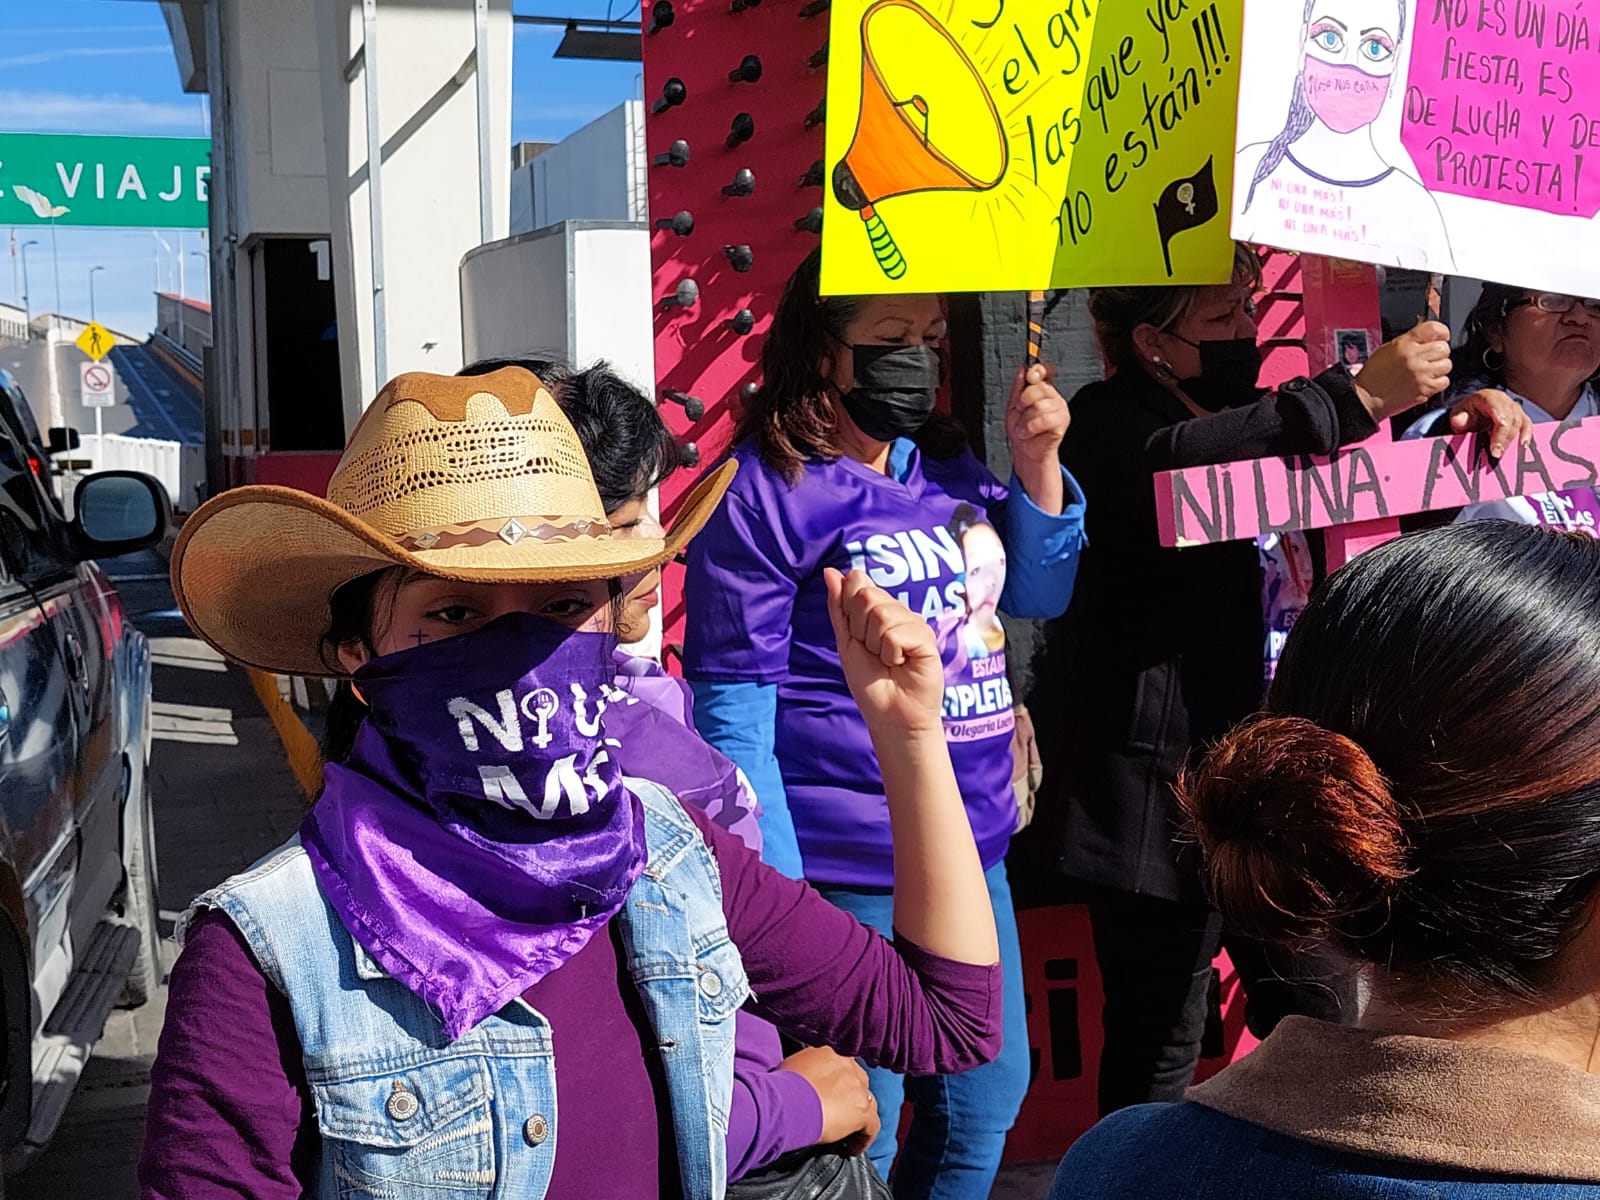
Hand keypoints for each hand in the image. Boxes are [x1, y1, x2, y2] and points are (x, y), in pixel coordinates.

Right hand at [778, 1046, 880, 1154]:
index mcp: (829, 1053)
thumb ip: (804, 1070)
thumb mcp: (791, 1067)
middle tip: (837, 1115)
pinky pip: (872, 1126)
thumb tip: (801, 1080)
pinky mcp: (863, 1110)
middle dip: (850, 1098)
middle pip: (857, 1082)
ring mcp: (858, 1088)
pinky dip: (863, 1139)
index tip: (828, 1098)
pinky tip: (851, 1149)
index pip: (840, 1068)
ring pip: (867, 1103)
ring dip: (858, 1118)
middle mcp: (847, 1065)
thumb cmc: (782, 1086)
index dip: (836, 1084)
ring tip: (845, 1136)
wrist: (788, 1099)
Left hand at [825, 568, 943, 735]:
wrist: (889, 715)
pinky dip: (891, 654)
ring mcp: (914, 623)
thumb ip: (839, 606)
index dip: (850, 613)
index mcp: (879, 608)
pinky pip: (897, 634)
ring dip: (876, 645)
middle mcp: (899, 611)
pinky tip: (901, 665)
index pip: (857, 584)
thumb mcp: (846, 641)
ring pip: (882, 615)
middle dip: (861, 630)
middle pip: (868, 596)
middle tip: (873, 652)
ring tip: (888, 661)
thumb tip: (830, 571)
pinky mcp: (927, 639)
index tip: (858, 638)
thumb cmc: (870, 681)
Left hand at [1005, 362, 1069, 467]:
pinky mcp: (1062, 421)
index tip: (1030, 375)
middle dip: (1023, 402)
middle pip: (1038, 388)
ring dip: (1024, 420)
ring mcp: (1060, 408)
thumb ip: (1018, 388)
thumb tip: (1022, 369)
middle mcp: (1053, 396)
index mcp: (1042, 389)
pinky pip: (1044, 419)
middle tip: (1020, 413)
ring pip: (1039, 406)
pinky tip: (1028, 433)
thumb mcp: (1013, 406)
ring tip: (1023, 428)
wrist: (1025, 451)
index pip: (1045, 370)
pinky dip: (1030, 428)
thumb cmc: (1021, 430)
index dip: (1038, 370)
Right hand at [1354, 320, 1452, 421]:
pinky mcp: (1425, 389)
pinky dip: (1438, 382)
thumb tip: (1428, 334)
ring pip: (1446, 364)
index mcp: (1404, 344)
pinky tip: (1426, 381)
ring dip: (1439, 367)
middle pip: (1444, 348)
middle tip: (1429, 357)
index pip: (1434, 329)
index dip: (1441, 332)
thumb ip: (1410, 340)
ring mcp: (1421, 374)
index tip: (1441, 336)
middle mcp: (1414, 357)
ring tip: (1427, 371)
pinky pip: (1444, 381)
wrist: (1367, 397)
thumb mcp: (1388, 348)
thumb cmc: (1374, 374)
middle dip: (1438, 352)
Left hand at [1446, 387, 1534, 458]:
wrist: (1472, 412)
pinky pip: (1527, 425)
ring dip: (1513, 439)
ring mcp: (1514, 408)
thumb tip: (1459, 422)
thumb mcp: (1457, 414)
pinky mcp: (1520, 417)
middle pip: (1511, 417)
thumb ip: (1458, 418)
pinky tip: (1523, 445)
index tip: (1495, 445)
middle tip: (1496, 453)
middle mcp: (1504, 400)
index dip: (1499, 427)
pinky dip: (1526, 435)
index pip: (1498, 409)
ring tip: (1505, 453)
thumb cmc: (1466, 413)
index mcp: (1488, 396)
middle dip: (1504, 437)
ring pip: (1520, 422)